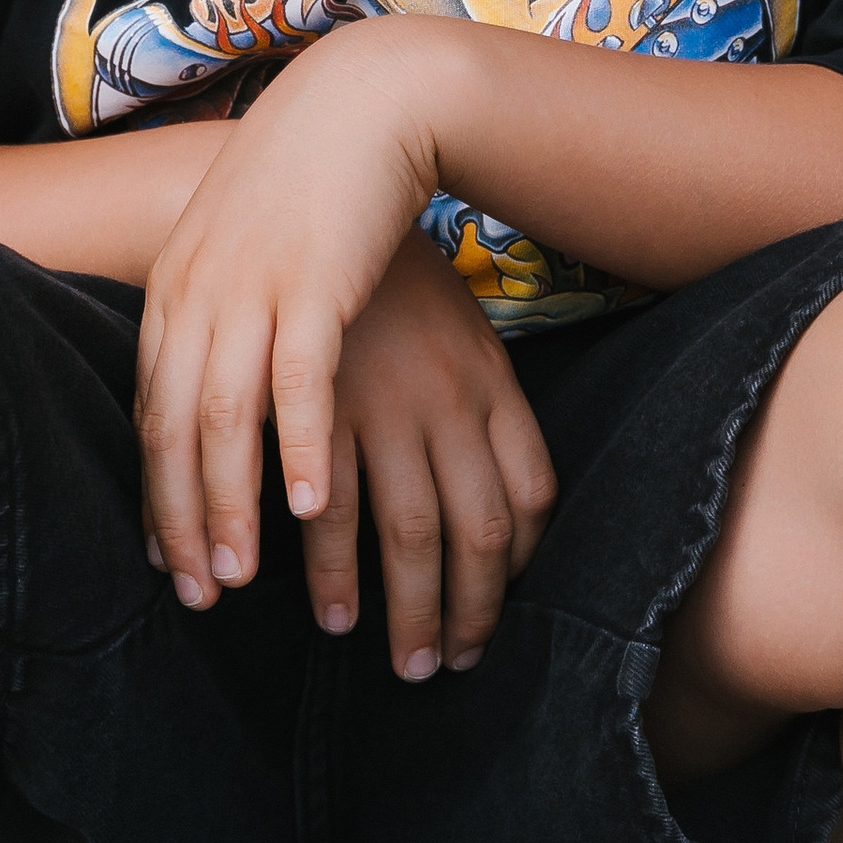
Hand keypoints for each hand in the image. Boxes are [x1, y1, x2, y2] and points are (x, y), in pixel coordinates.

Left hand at [135, 26, 448, 627]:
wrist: (361, 102)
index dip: (153, 492)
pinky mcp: (313, 281)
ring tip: (238, 576)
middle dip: (180, 520)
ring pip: (224, 417)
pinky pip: (297, 381)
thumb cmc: (307, 184)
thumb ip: (217, 314)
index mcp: (174, 290)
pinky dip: (298, 446)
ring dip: (229, 504)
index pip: (148, 412)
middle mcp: (196, 293)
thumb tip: (211, 388)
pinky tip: (307, 505)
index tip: (162, 561)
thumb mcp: (237, 250)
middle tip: (195, 595)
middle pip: (174, 429)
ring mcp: (251, 287)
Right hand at [301, 233, 556, 675]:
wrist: (329, 171)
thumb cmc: (390, 269)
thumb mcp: (458, 332)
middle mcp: (447, 400)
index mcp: (489, 382)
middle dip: (462, 615)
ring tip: (384, 657)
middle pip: (474, 537)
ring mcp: (383, 401)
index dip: (515, 573)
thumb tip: (499, 496)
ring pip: (404, 533)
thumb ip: (477, 406)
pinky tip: (320, 606)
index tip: (494, 626)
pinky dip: (327, 566)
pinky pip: (327, 506)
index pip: (528, 499)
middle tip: (446, 671)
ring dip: (393, 608)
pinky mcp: (314, 397)